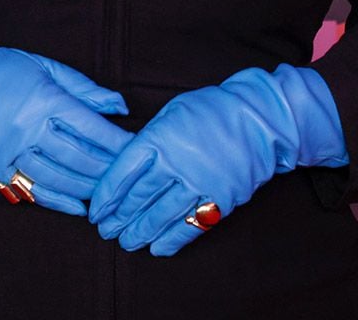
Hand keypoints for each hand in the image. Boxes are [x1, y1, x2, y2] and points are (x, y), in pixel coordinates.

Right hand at [0, 31, 133, 215]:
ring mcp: (11, 152)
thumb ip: (84, 89)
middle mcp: (28, 129)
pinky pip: (33, 190)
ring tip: (110, 193)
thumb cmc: (3, 69)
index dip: (117, 142)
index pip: (91, 128)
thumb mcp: (46, 68)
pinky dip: (58, 201)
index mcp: (45, 100)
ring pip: (58, 178)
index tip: (138, 149)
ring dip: (87, 188)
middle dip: (108, 169)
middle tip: (130, 176)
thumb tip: (119, 106)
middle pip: (78, 157)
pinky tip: (79, 206)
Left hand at [87, 64, 347, 255]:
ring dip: (141, 232)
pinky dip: (173, 239)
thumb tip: (126, 166)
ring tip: (127, 242)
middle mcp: (177, 163)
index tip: (96, 210)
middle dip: (119, 218)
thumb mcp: (172, 112)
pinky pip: (192, 225)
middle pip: (139, 198)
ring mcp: (200, 183)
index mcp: (160, 138)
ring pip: (162, 216)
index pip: (123, 173)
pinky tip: (158, 248)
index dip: (106, 195)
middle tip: (106, 231)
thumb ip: (150, 139)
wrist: (261, 118)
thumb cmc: (213, 110)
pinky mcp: (221, 199)